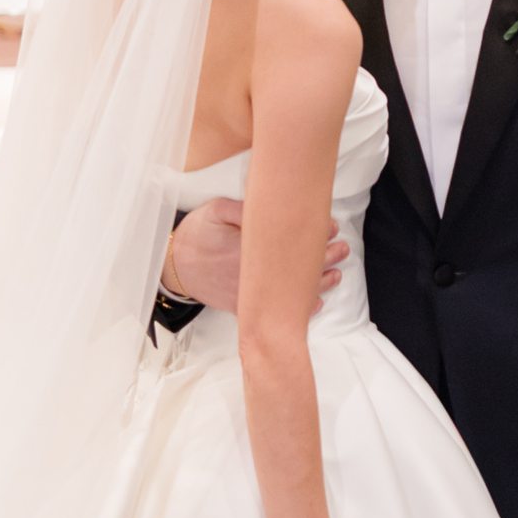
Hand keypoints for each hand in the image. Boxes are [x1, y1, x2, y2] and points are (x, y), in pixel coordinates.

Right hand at [163, 197, 348, 318]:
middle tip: (342, 249)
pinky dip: (297, 309)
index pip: (291, 241)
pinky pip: (274, 312)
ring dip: (317, 283)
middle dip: (323, 258)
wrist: (175, 266)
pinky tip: (316, 303)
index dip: (315, 234)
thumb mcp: (216, 210)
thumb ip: (243, 208)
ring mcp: (249, 294)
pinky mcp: (243, 307)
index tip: (331, 228)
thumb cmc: (197, 234)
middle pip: (296, 268)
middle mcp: (252, 275)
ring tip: (336, 274)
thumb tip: (271, 205)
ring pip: (290, 293)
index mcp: (248, 249)